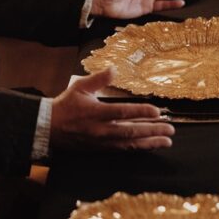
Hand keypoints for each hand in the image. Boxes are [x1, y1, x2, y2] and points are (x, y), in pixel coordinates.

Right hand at [50, 68, 174, 150]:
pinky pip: (122, 150)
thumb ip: (99, 78)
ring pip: (130, 144)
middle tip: (170, 129)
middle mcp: (101, 129)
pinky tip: (148, 146)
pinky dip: (137, 148)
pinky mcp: (101, 149)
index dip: (142, 112)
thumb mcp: (80, 87)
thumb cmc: (65, 105)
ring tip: (166, 141)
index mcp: (96, 112)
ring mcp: (101, 142)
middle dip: (153, 130)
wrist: (49, 127)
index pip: (123, 112)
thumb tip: (114, 68)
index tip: (157, 111)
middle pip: (131, 131)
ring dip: (149, 142)